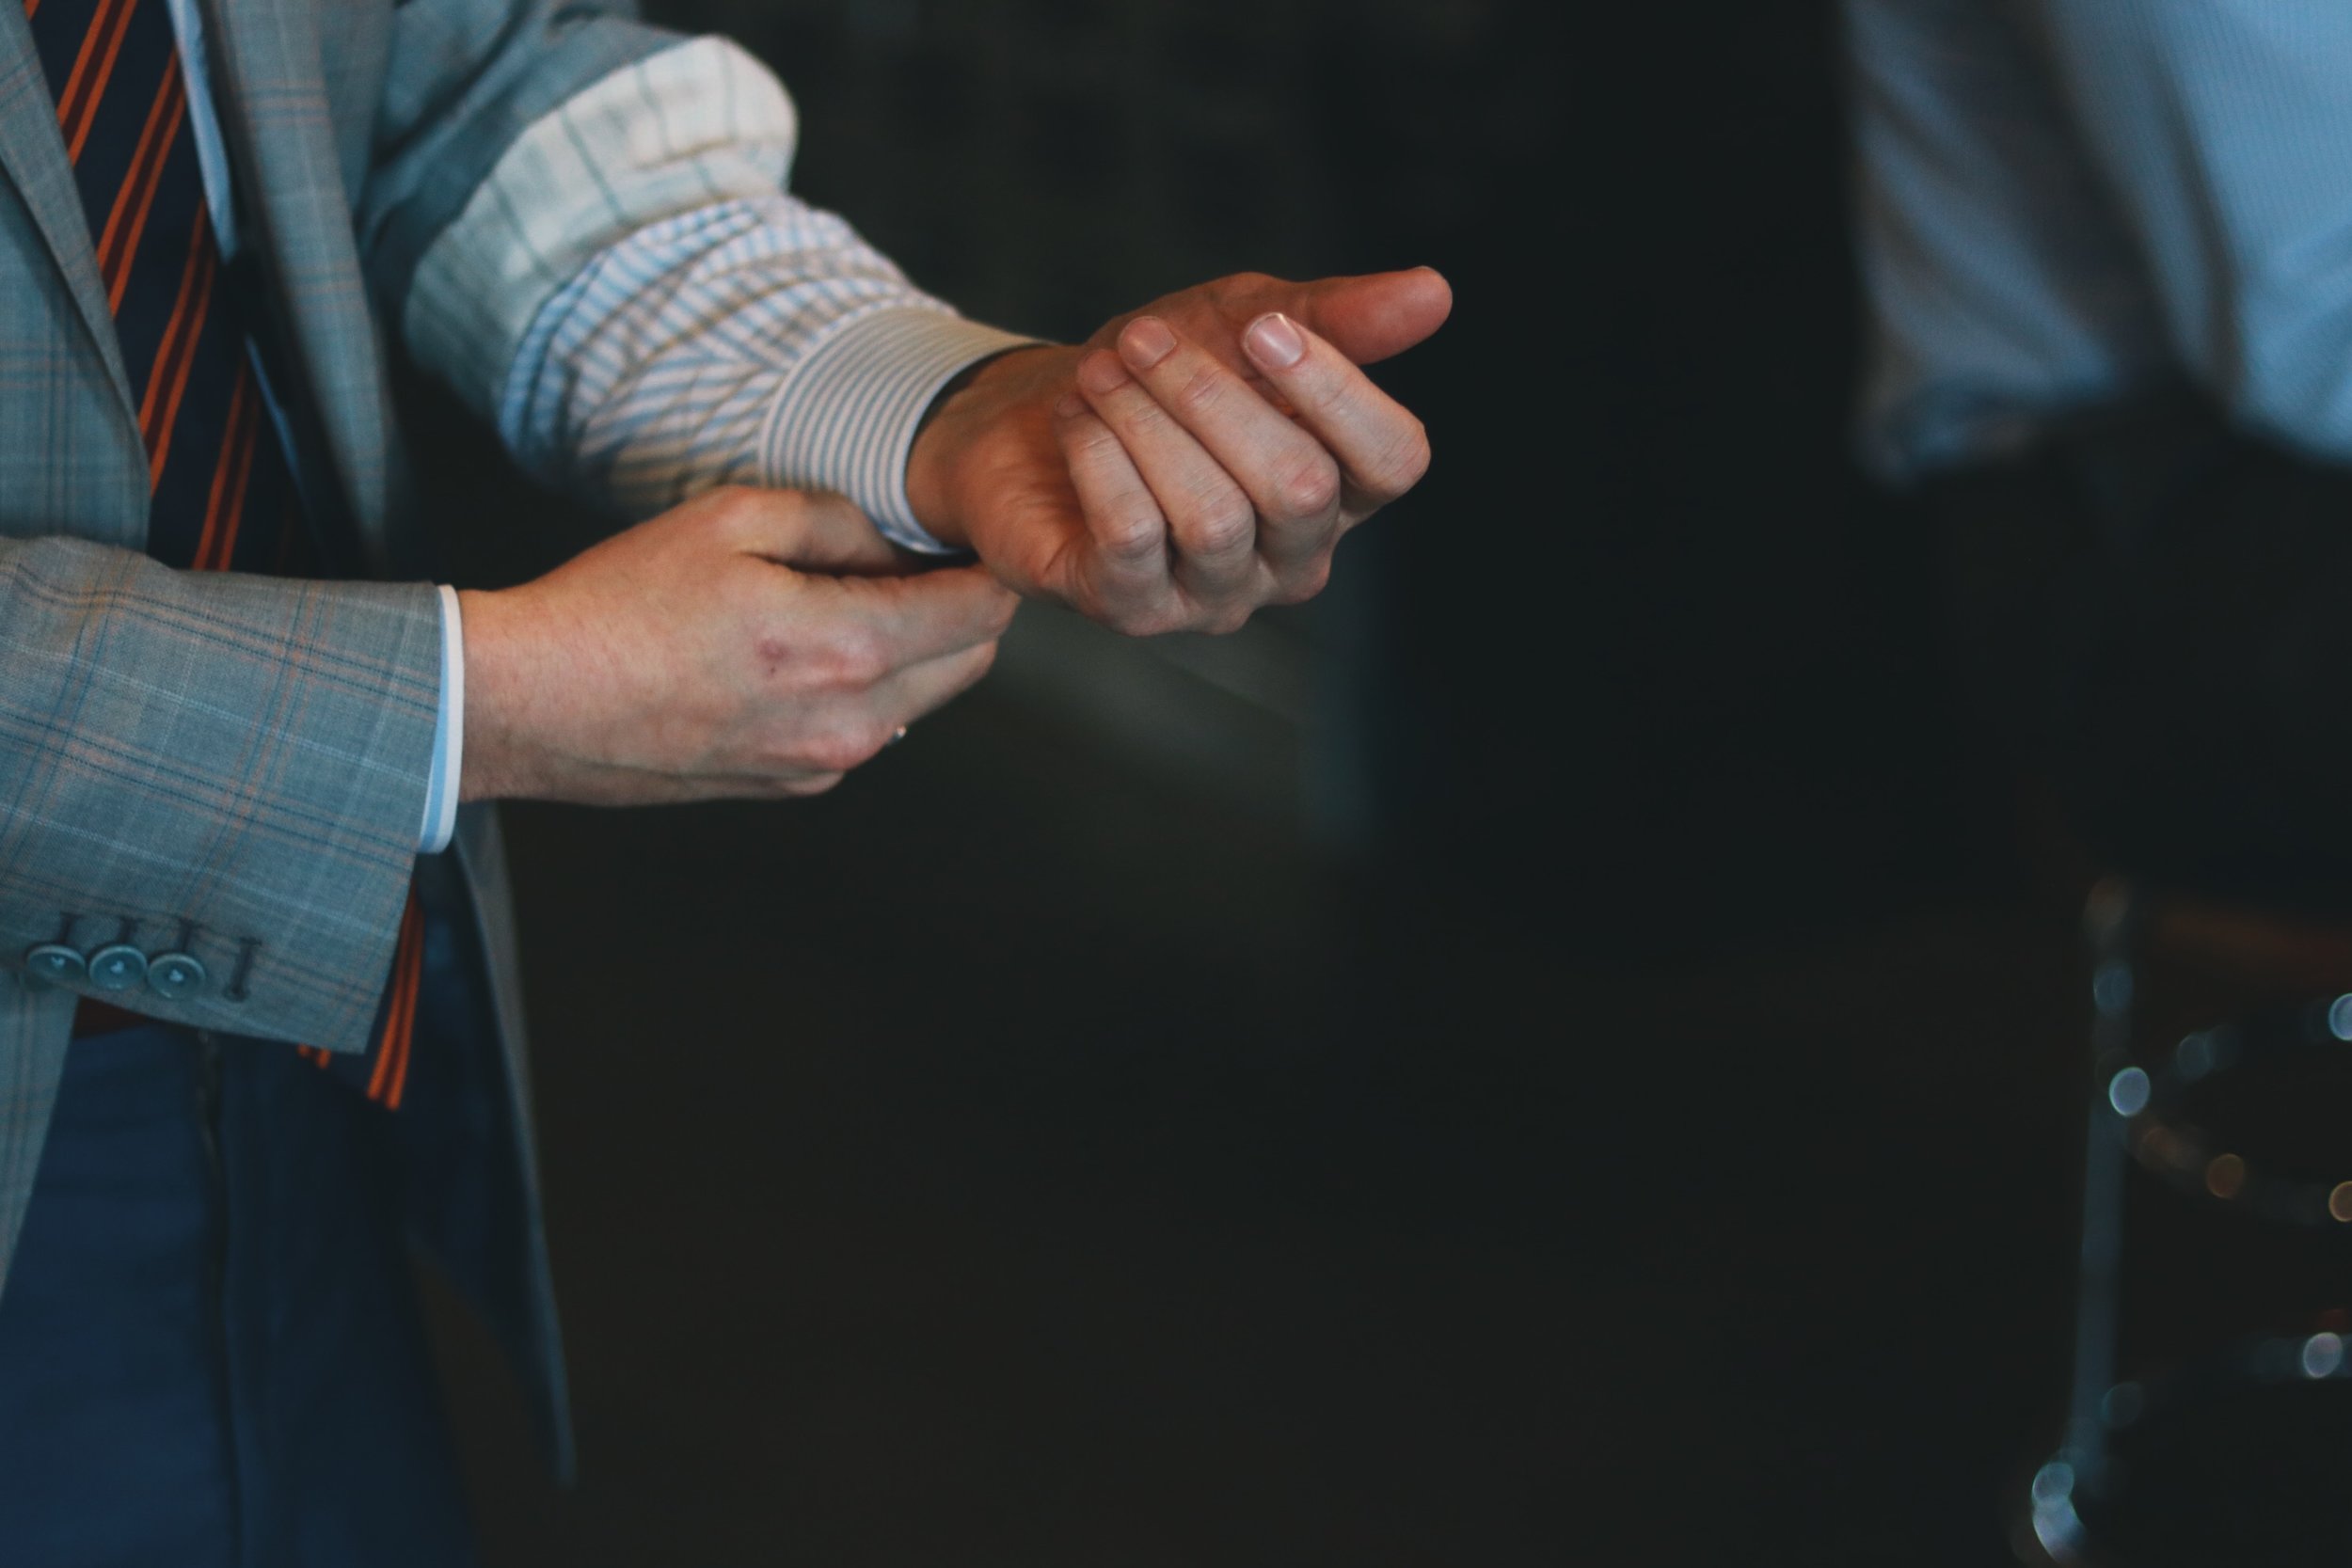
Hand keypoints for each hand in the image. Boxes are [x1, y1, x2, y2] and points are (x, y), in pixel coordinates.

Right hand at [457, 486, 1014, 803]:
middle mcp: (851, 724)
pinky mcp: (794, 787)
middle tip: (910, 558)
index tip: (967, 536)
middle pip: (970, 662)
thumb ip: (839, 521)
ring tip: (838, 598)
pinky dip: (861, 687)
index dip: (986, 566)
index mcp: (846, 649)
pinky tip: (796, 650)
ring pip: (922, 699)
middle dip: (960, 607)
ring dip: (911, 649)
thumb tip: (896, 545)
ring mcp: (824, 766)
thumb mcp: (732, 516)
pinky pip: (866, 729)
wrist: (533, 702)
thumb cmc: (617, 606)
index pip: (981, 613)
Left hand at [906, 268, 1450, 634]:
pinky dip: (1100, 459)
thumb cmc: (1158, 374)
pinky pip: (1134, 539)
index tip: (1265, 327)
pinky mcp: (1134, 611)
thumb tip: (1434, 292)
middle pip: (1300, 488)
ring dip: (1147, 423)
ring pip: (1215, 518)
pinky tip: (1077, 416)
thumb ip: (1336, 315)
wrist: (1031, 421)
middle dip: (1214, 397)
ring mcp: (1216, 596)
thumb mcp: (1245, 321)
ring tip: (1102, 371)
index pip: (1393, 461)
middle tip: (1144, 338)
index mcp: (1342, 490)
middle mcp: (1292, 559)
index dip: (1339, 392)